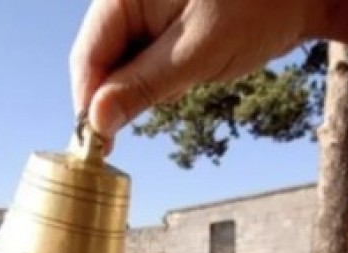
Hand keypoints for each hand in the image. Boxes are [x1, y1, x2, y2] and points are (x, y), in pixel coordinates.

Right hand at [69, 0, 347, 137]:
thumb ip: (143, 86)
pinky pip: (146, 57)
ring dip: (143, 87)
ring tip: (187, 79)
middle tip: (143, 122)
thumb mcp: (197, 55)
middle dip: (118, 94)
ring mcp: (147, 8)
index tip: (95, 144)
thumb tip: (95, 122)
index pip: (88, 54)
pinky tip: (190, 72)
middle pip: (101, 59)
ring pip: (123, 63)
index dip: (88, 101)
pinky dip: (160, 76)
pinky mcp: (165, 22)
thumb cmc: (258, 7)